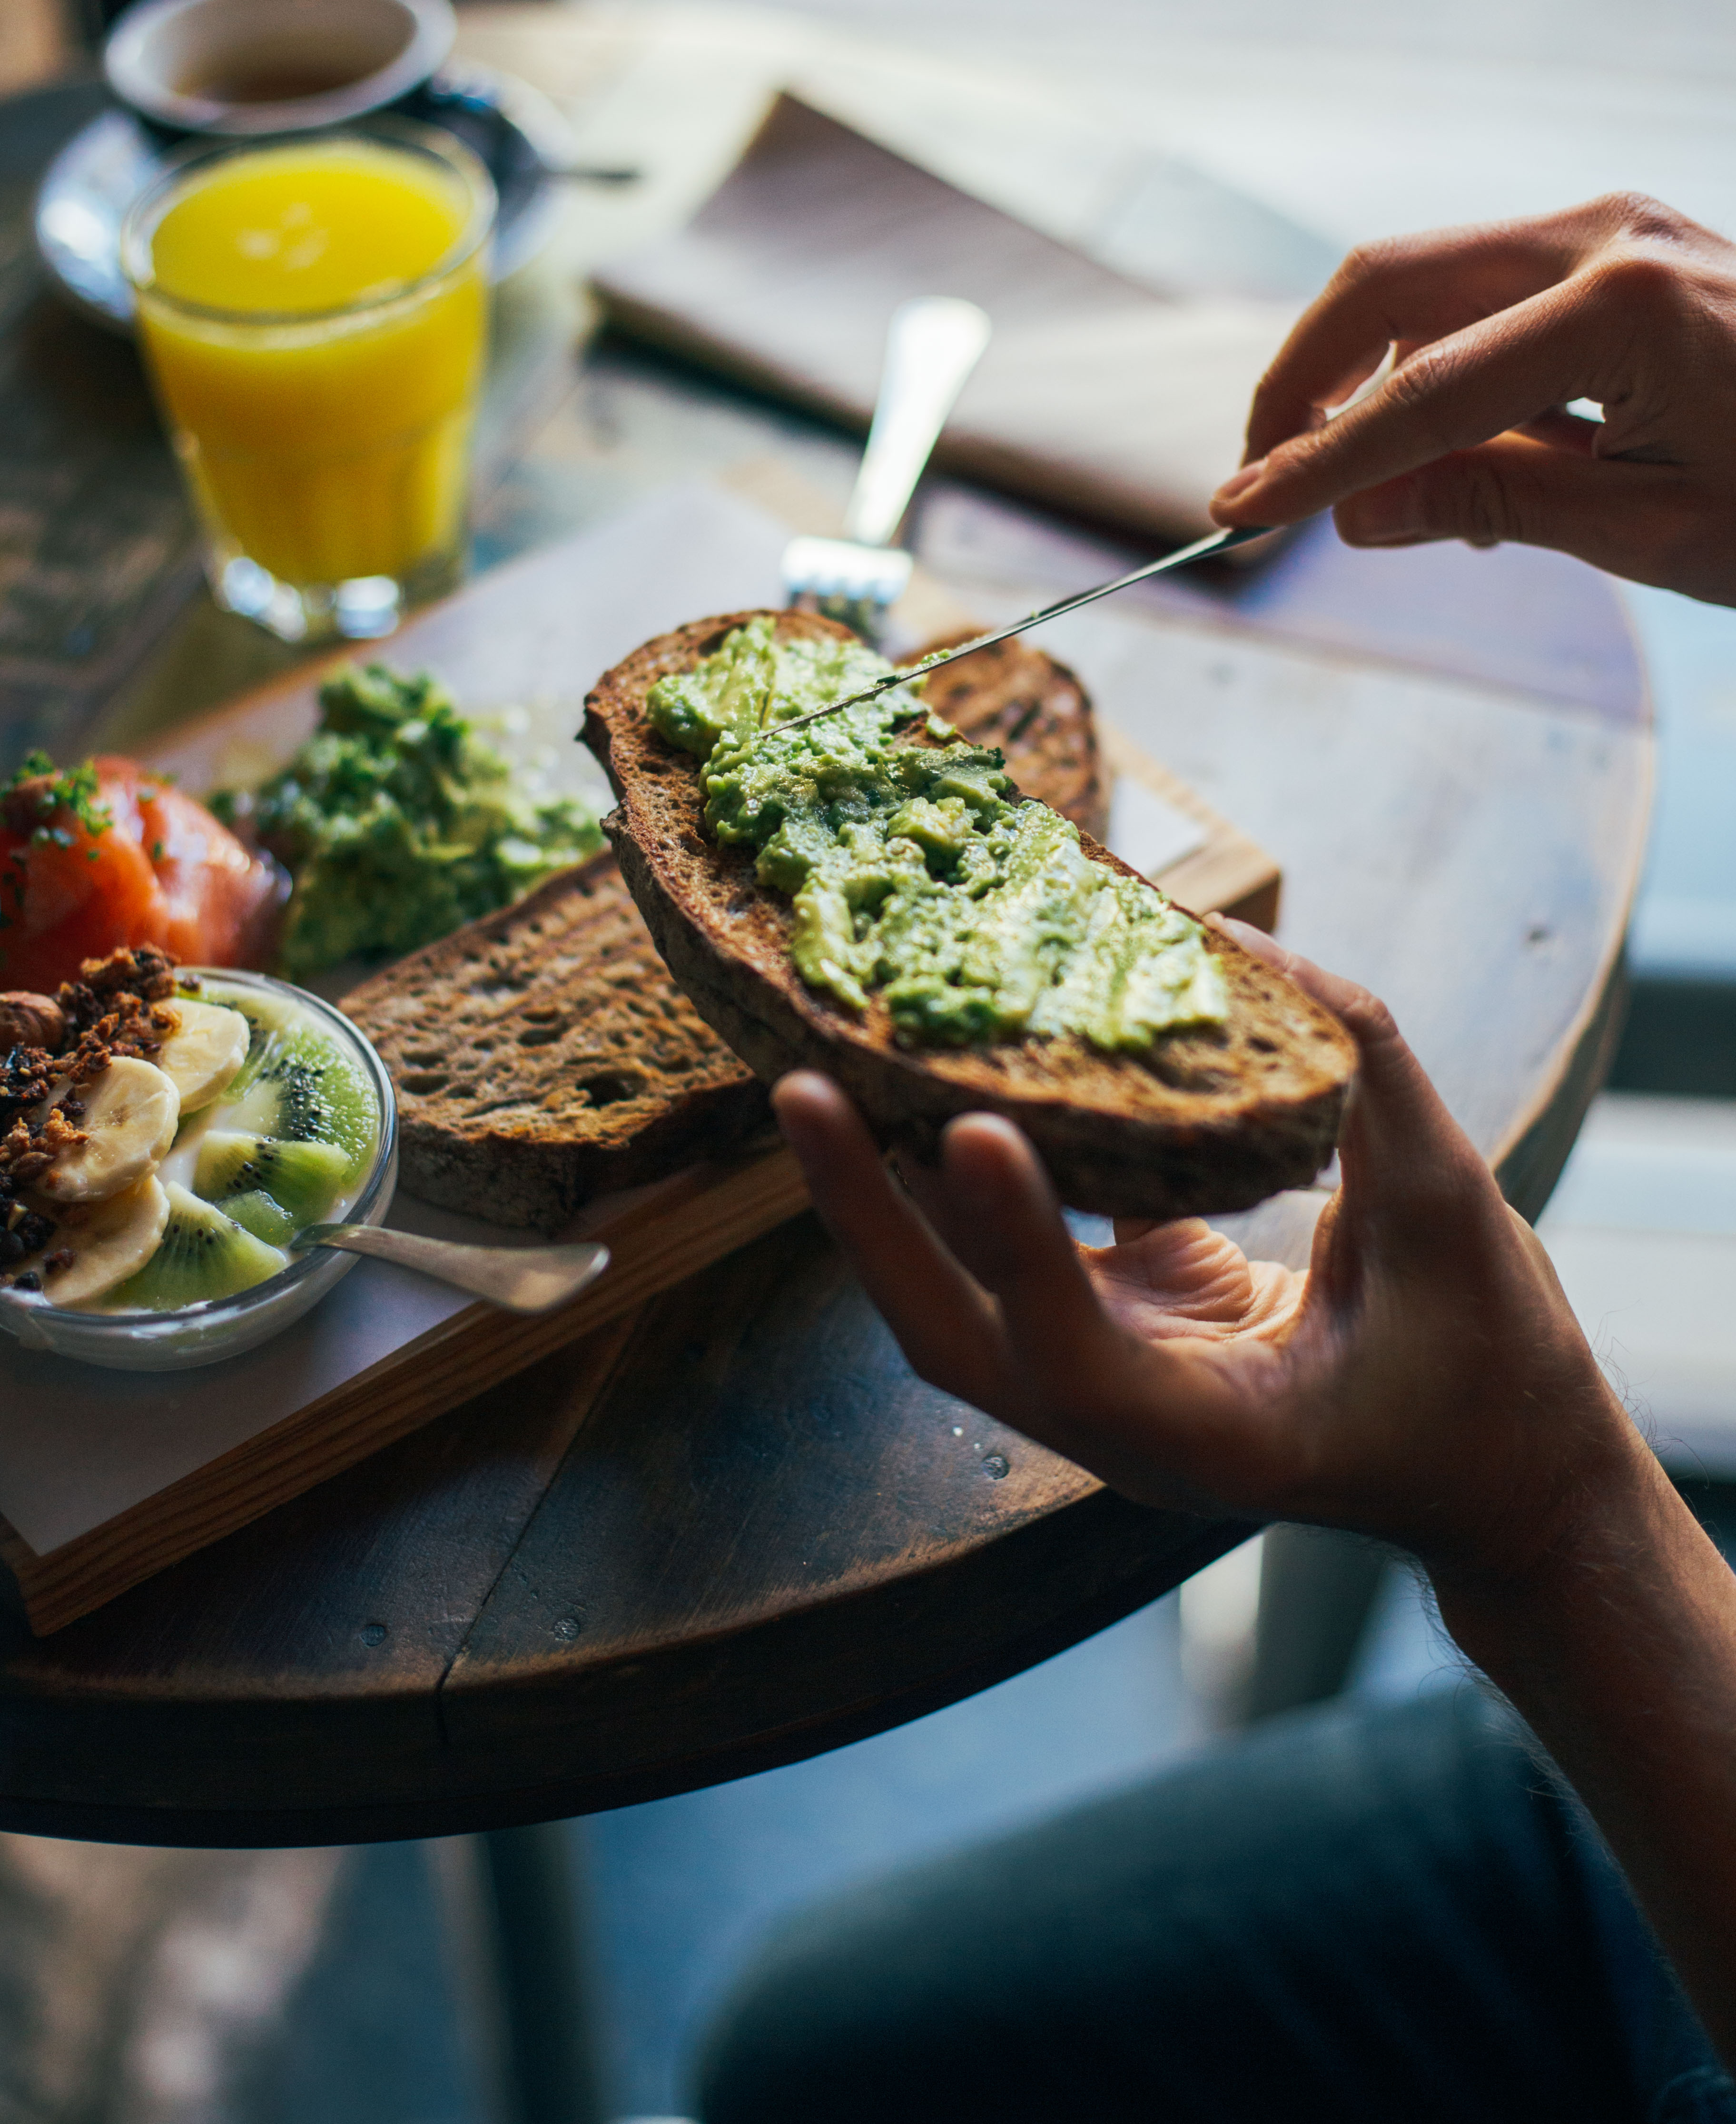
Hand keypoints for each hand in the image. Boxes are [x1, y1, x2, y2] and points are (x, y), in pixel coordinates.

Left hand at [772, 924, 1641, 1589]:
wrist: (1495, 1477)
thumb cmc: (1489, 1374)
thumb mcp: (1455, 1221)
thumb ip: (1367, 1077)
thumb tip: (1250, 949)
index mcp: (1205, 1440)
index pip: (1075, 1350)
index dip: (1018, 1242)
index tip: (969, 1131)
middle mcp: (1121, 1425)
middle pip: (953, 1332)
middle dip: (869, 1214)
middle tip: (800, 1086)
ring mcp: (1105, 1376)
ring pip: (957, 1293)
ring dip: (889, 1189)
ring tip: (824, 1064)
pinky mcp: (1115, 1323)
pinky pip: (1014, 1242)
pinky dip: (971, 1165)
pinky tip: (935, 1065)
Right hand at [1208, 192, 1735, 604]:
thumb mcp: (1656, 532)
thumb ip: (1497, 505)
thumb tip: (1357, 515)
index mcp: (1622, 310)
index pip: (1418, 396)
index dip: (1317, 464)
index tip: (1238, 511)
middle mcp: (1608, 234)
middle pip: (1389, 285)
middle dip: (1305, 381)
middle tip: (1264, 477)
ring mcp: (1615, 223)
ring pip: (1425, 279)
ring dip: (1370, 375)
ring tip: (1375, 488)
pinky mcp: (1618, 239)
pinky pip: (1483, 291)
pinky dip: (1439, 364)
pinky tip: (1462, 451)